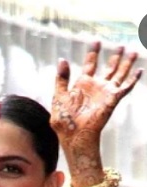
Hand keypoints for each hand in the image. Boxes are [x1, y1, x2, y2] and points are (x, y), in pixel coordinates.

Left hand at [50, 42, 141, 186]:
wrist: (74, 134)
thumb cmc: (64, 118)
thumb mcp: (59, 95)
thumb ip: (61, 78)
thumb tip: (62, 60)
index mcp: (82, 84)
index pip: (90, 64)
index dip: (93, 53)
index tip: (97, 41)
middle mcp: (96, 86)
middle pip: (109, 68)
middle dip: (115, 57)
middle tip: (121, 46)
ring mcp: (105, 92)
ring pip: (119, 74)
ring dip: (126, 63)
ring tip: (132, 51)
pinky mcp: (112, 99)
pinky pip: (125, 87)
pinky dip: (133, 79)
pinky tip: (139, 71)